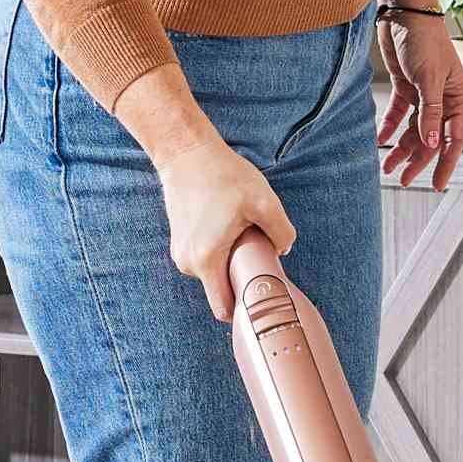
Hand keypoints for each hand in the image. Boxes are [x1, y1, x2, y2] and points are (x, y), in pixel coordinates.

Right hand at [155, 129, 295, 318]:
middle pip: (222, 288)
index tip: (260, 296)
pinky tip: (225, 224)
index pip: (223, 308)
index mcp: (207, 259)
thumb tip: (283, 250)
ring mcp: (180, 253)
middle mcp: (188, 262)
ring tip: (237, 228)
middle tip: (254, 246)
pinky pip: (205, 258)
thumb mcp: (264, 202)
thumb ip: (282, 233)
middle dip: (241, 275)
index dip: (244, 308)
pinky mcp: (180, 242)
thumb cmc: (223, 175)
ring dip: (230, 259)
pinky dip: (219, 249)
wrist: (186, 153)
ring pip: (214, 271)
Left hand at [378, 11, 462, 189]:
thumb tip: (432, 145)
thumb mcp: (428, 79)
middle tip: (403, 179)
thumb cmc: (424, 40)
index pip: (454, 139)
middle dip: (417, 160)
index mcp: (459, 98)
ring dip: (401, 148)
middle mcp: (444, 99)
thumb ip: (430, 113)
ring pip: (414, 130)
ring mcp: (424, 94)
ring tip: (387, 166)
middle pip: (432, 138)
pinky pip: (399, 115)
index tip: (438, 184)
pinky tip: (381, 141)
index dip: (446, 163)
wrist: (403, 12)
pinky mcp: (406, 86)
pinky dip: (390, 128)